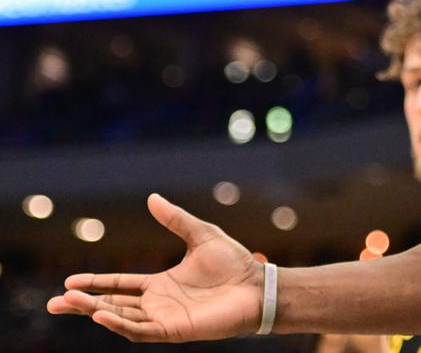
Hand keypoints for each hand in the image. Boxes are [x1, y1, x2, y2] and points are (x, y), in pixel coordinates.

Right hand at [46, 193, 263, 341]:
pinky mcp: (174, 330)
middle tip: (55, 302)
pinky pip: (140, 330)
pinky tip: (101, 314)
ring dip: (94, 311)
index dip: (95, 283)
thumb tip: (151, 198)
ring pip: (120, 318)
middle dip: (83, 304)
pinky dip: (119, 324)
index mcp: (160, 284)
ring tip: (69, 302)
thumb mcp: (200, 234)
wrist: (257, 285)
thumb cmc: (234, 263)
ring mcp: (164, 318)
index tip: (69, 280)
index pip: (119, 285)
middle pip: (112, 305)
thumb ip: (175, 219)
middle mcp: (158, 303)